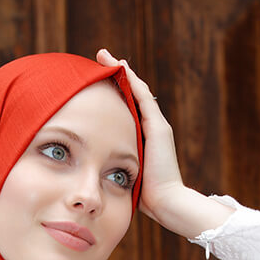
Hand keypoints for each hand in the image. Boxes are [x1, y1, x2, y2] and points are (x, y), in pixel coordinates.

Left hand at [95, 49, 235, 238]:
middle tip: (99, 59)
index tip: (97, 81)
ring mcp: (157, 126)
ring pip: (137, 91)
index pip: (127, 109)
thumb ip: (115, 165)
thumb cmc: (144, 197)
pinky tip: (119, 67)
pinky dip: (131, 80)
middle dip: (116, 76)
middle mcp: (151, 128)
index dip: (114, 93)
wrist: (166, 203)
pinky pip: (142, 97)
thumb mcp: (125, 175)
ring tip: (104, 56)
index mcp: (142, 139)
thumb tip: (94, 168)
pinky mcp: (158, 127)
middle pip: (132, 95)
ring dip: (121, 71)